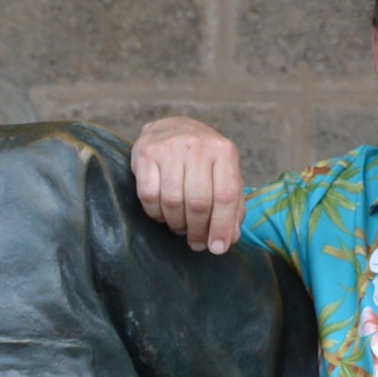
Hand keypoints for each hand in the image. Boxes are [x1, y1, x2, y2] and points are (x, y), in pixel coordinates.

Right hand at [132, 117, 245, 254]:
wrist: (171, 128)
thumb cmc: (202, 160)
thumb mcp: (224, 175)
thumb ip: (232, 207)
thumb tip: (228, 240)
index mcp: (224, 151)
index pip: (226, 196)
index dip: (221, 227)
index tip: (217, 248)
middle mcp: (197, 145)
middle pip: (199, 203)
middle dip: (198, 230)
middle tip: (196, 241)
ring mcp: (169, 147)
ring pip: (173, 202)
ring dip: (177, 224)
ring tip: (180, 226)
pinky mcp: (145, 154)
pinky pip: (149, 197)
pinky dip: (156, 214)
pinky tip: (163, 213)